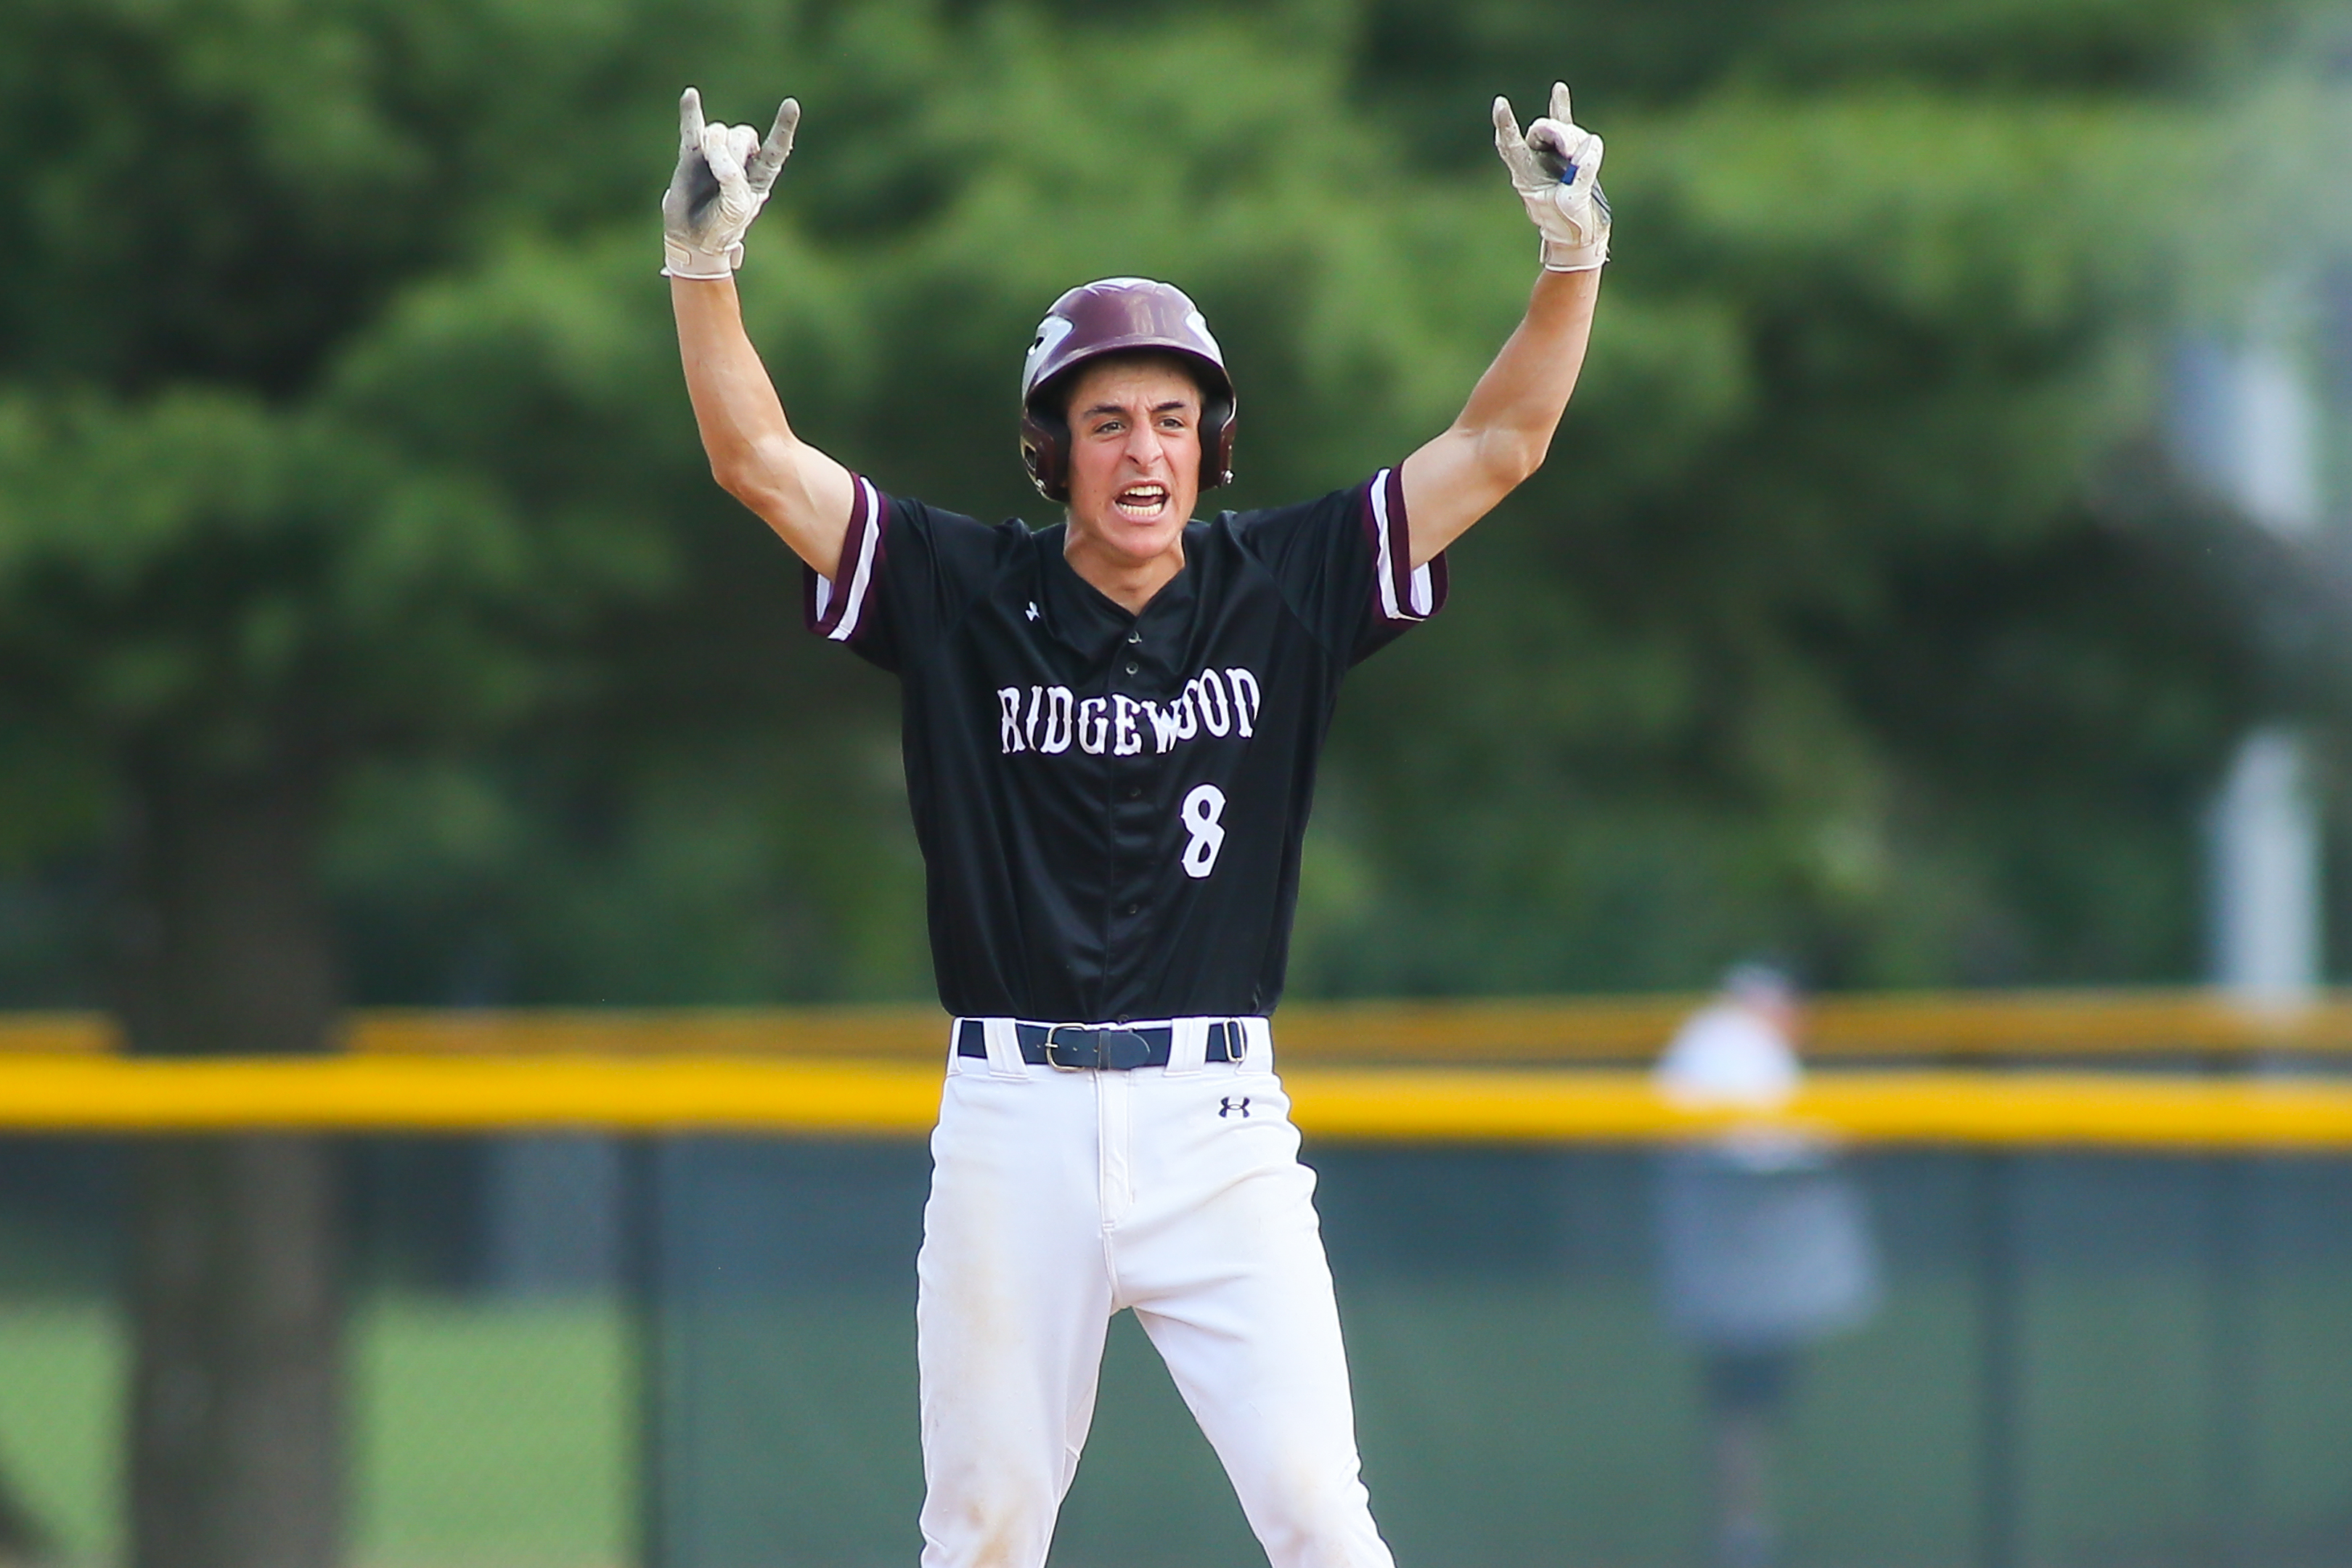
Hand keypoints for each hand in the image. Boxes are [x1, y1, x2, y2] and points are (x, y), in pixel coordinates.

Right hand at [662, 88, 798, 279]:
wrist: (693, 238)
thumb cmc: (722, 227)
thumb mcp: (735, 210)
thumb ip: (733, 183)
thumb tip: (720, 158)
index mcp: (760, 175)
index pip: (777, 147)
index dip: (783, 127)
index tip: (791, 105)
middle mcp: (741, 160)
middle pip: (742, 135)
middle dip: (731, 152)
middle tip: (722, 175)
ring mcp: (715, 154)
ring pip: (718, 132)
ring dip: (714, 147)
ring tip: (710, 168)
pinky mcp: (691, 154)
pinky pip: (692, 128)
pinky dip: (691, 112)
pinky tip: (690, 95)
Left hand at [1493, 82, 1608, 271]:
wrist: (1582, 234)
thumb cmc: (1571, 225)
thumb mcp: (1574, 203)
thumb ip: (1581, 174)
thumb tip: (1589, 145)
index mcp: (1525, 176)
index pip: (1511, 146)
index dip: (1506, 125)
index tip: (1500, 104)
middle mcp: (1535, 162)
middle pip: (1542, 131)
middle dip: (1560, 135)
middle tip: (1572, 152)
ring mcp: (1551, 156)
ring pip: (1563, 130)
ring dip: (1575, 139)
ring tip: (1583, 161)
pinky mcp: (1570, 153)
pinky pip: (1566, 125)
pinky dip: (1562, 108)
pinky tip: (1559, 88)